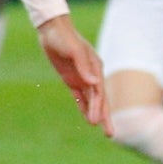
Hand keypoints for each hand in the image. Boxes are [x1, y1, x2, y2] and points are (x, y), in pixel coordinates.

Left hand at [36, 15, 108, 132]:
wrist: (52, 30)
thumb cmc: (65, 37)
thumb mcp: (74, 50)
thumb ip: (83, 66)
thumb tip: (93, 82)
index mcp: (95, 68)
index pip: (99, 93)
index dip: (99, 108)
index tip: (98, 121)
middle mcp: (91, 75)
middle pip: (100, 100)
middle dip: (104, 116)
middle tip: (110, 134)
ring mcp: (82, 78)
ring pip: (91, 100)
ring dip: (95, 114)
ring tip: (100, 128)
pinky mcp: (71, 79)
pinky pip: (79, 96)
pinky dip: (83, 106)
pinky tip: (87, 117)